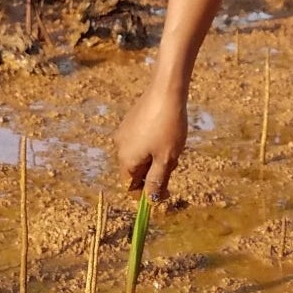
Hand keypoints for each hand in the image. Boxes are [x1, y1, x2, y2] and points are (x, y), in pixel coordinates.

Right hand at [115, 82, 188, 198]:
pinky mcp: (130, 121)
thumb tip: (150, 201)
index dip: (148, 192)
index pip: (131, 187)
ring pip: (139, 156)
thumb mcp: (166, 159)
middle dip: (154, 171)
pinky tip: (165, 132)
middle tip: (173, 160)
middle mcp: (120, 147)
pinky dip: (152, 143)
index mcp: (126, 160)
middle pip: (136, 171)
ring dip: (155, 157)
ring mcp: (123, 132)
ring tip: (171, 144)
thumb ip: (157, 181)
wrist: (166, 91)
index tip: (167, 188)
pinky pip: (139, 141)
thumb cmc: (168, 127)